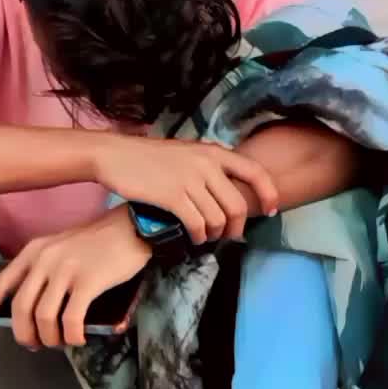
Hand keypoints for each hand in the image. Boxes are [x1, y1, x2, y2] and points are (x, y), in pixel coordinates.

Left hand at [0, 204, 151, 348]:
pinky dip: (72, 336)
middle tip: (35, 344)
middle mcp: (44, 259)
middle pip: (21, 308)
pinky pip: (70, 320)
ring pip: (43, 317)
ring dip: (50, 338)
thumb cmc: (98, 241)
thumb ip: (44, 270)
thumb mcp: (60, 247)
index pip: (0, 283)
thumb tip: (33, 308)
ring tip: (60, 342)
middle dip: (24, 333)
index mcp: (34, 251)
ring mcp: (66, 270)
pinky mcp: (88, 282)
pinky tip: (78, 339)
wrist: (132, 227)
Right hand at [93, 133, 278, 244]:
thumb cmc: (150, 157)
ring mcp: (189, 180)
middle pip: (237, 205)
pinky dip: (198, 236)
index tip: (271, 210)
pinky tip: (193, 236)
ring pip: (217, 219)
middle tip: (229, 236)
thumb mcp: (187, 152)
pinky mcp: (171, 196)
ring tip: (206, 236)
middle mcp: (206, 164)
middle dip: (237, 227)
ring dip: (214, 234)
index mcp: (213, 152)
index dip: (269, 194)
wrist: (115, 155)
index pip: (255, 172)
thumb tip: (230, 188)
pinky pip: (197, 224)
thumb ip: (209, 166)